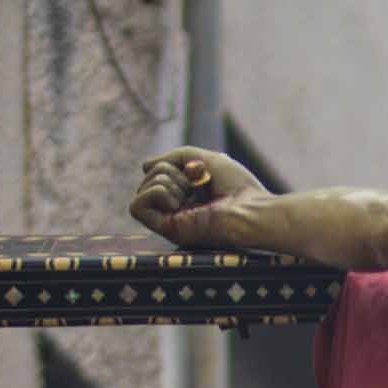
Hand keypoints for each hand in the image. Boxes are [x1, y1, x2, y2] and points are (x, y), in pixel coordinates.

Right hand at [132, 146, 268, 245]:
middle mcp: (175, 209)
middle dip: (170, 171)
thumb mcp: (203, 159)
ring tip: (190, 194)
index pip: (158, 172)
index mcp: (185, 194)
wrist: (251, 211)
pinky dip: (155, 193)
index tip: (200, 171)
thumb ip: (173, 158)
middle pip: (148, 178)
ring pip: (141, 190)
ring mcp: (170, 220)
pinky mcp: (166, 230)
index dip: (174, 164)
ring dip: (166, 181)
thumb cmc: (238, 188)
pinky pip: (136, 207)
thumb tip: (144, 166)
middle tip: (196, 184)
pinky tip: (177, 202)